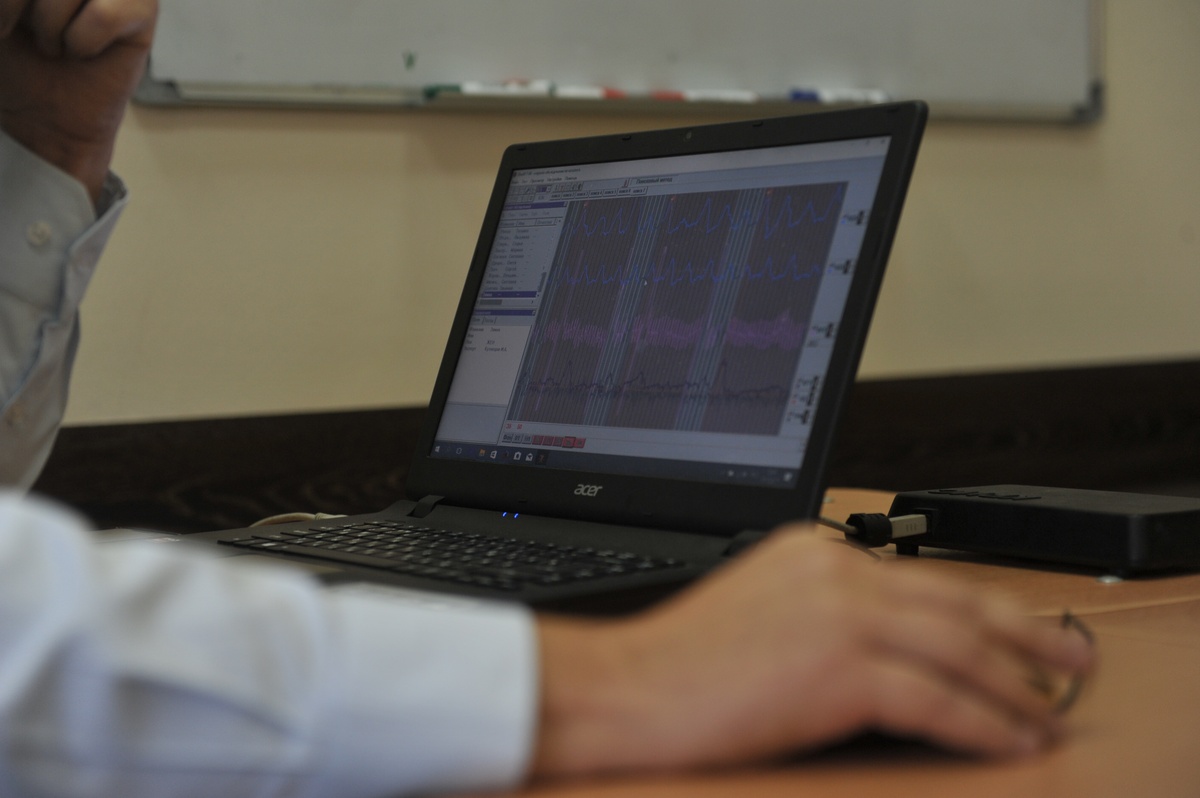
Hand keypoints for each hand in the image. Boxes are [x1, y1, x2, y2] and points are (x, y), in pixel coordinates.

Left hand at [0, 0, 157, 203]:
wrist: (42, 114)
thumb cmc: (12, 57)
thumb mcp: (0, 11)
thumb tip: (52, 2)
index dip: (9, 0)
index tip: (1, 23)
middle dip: (16, 1)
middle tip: (9, 29)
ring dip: (47, 21)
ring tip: (51, 42)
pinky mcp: (142, 9)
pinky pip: (104, 13)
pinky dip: (81, 40)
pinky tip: (80, 51)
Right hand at [532, 526, 1094, 775]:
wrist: (628, 688)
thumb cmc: (680, 663)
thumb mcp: (757, 605)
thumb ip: (821, 604)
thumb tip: (886, 640)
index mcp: (815, 550)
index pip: (921, 578)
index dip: (981, 608)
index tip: (1016, 629)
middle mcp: (836, 571)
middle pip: (956, 605)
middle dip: (1025, 635)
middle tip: (1070, 657)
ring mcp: (842, 616)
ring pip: (959, 650)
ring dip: (1015, 687)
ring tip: (1048, 710)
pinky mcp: (842, 669)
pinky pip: (938, 700)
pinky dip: (984, 724)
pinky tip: (1009, 740)